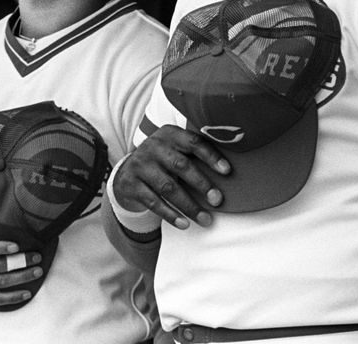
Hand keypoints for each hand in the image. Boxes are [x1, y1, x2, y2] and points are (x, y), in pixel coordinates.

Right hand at [113, 125, 230, 228]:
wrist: (127, 171)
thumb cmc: (163, 160)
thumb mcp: (175, 148)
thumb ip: (195, 152)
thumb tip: (229, 169)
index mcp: (169, 134)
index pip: (193, 142)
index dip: (211, 156)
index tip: (227, 171)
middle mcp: (153, 146)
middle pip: (181, 166)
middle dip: (202, 184)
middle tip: (218, 200)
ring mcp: (140, 165)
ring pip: (168, 187)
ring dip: (189, 206)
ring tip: (205, 219)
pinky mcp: (131, 184)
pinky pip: (153, 202)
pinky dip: (170, 214)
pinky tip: (184, 224)